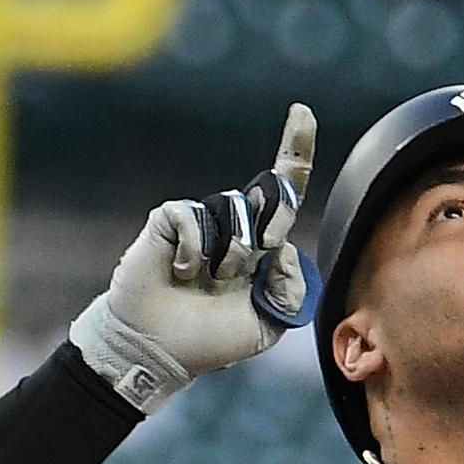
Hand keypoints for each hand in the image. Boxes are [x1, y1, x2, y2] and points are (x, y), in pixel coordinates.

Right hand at [72, 102, 316, 412]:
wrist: (160, 351)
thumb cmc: (212, 340)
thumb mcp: (269, 324)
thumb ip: (292, 289)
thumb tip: (283, 247)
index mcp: (263, 248)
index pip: (285, 193)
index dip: (295, 152)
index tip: (303, 111)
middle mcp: (235, 228)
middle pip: (271, 192)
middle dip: (276, 214)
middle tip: (260, 252)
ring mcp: (202, 223)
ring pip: (236, 210)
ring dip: (231, 256)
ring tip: (209, 283)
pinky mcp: (169, 221)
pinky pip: (194, 217)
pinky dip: (195, 251)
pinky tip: (181, 273)